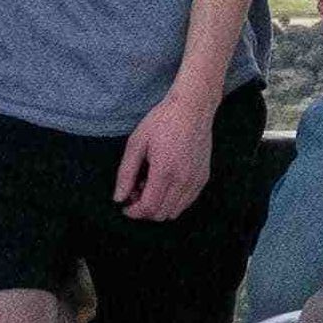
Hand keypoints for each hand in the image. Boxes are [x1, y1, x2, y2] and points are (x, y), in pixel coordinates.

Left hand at [117, 87, 215, 221]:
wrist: (193, 108)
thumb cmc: (162, 121)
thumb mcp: (136, 143)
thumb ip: (126, 173)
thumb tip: (118, 198)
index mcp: (165, 171)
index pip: (149, 208)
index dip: (134, 212)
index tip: (125, 205)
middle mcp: (183, 180)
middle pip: (161, 214)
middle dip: (145, 209)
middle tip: (136, 191)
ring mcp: (196, 180)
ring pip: (175, 211)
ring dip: (159, 206)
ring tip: (151, 185)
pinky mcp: (203, 178)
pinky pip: (186, 201)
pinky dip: (173, 200)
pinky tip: (165, 182)